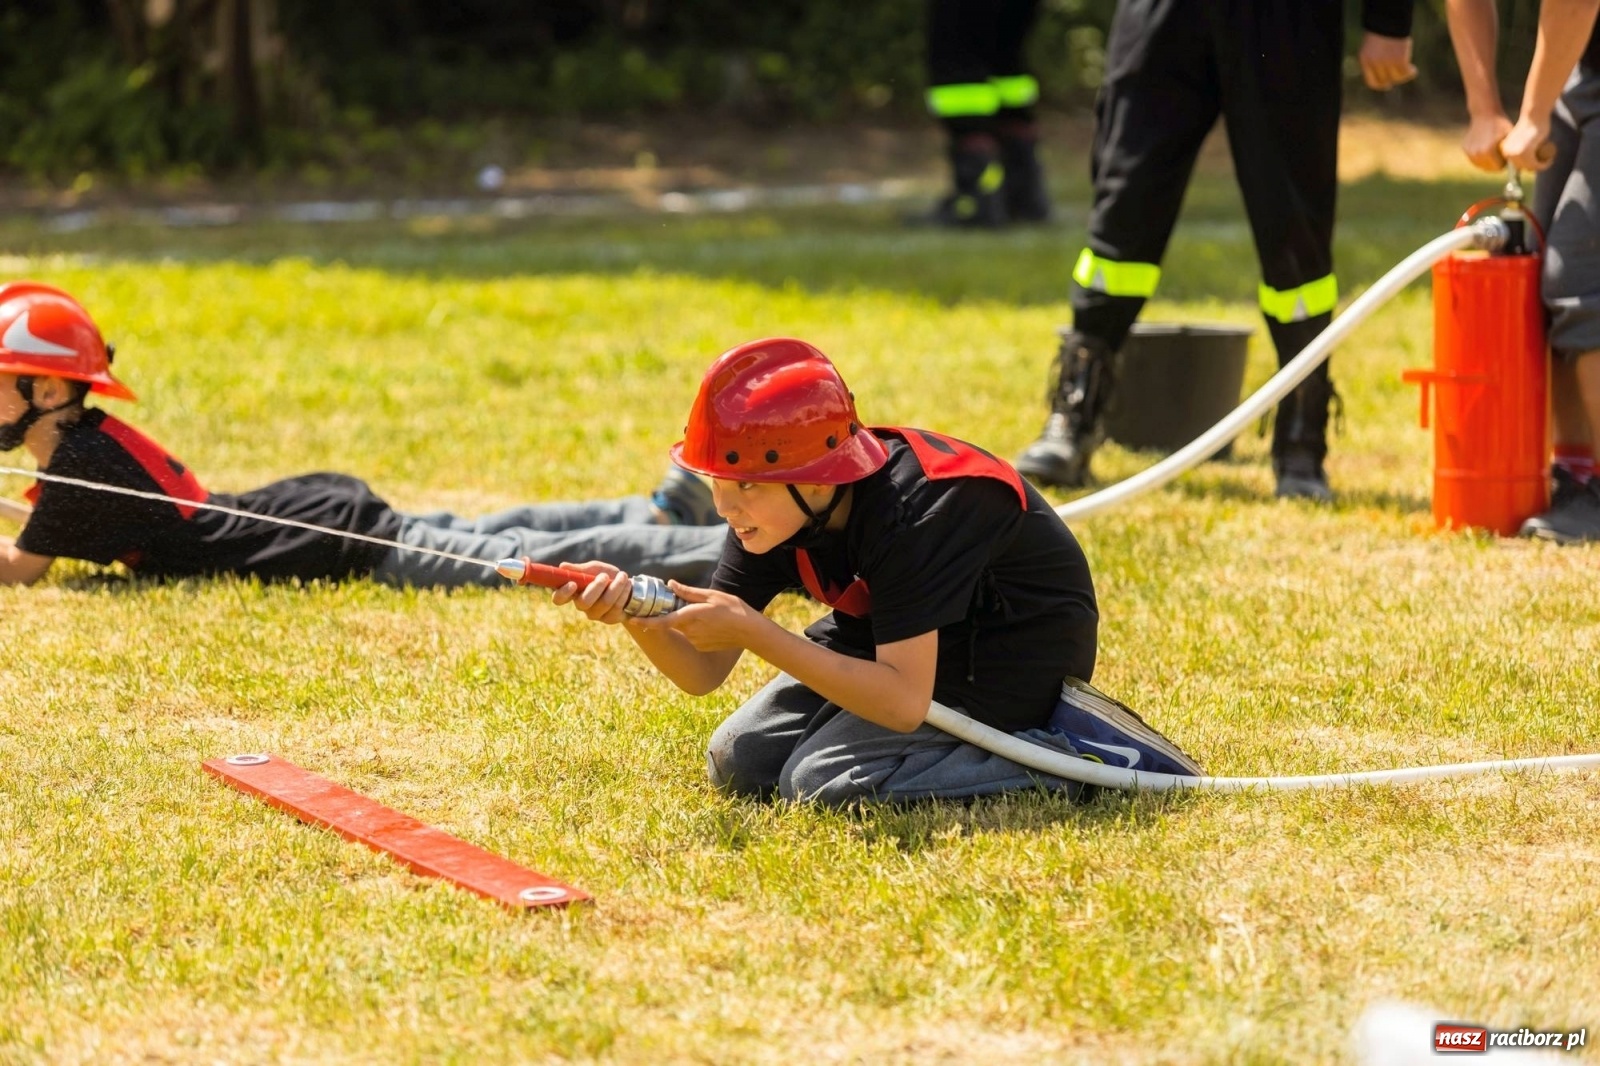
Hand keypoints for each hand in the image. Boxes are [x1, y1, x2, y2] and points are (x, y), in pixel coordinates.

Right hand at [551, 560, 633, 624]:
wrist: (627, 585)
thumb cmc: (606, 576)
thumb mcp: (593, 569)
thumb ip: (579, 569)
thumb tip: (562, 566)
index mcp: (573, 592)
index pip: (558, 599)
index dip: (563, 593)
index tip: (573, 583)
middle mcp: (581, 605)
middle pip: (583, 603)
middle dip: (596, 587)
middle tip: (604, 576)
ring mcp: (595, 614)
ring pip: (603, 603)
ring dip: (615, 587)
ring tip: (622, 576)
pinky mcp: (610, 619)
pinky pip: (616, 608)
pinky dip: (623, 593)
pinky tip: (626, 585)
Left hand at [630, 582, 758, 650]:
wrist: (750, 631)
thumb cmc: (733, 609)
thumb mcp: (711, 595)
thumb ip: (688, 592)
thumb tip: (670, 584)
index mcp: (691, 616)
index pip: (662, 621)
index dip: (645, 622)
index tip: (632, 620)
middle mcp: (690, 631)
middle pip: (672, 622)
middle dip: (671, 614)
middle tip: (682, 604)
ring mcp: (696, 640)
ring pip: (682, 628)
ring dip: (686, 621)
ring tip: (707, 614)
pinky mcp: (701, 646)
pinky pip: (692, 635)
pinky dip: (695, 629)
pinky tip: (711, 624)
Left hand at [1358, 33, 1416, 91]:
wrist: (1388, 21)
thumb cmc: (1379, 33)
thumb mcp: (1371, 49)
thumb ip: (1374, 63)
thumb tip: (1386, 79)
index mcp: (1365, 61)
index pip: (1372, 83)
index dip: (1381, 85)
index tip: (1387, 85)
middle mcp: (1374, 64)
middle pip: (1385, 80)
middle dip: (1393, 79)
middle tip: (1400, 74)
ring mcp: (1387, 62)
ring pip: (1397, 78)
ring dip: (1403, 76)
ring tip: (1409, 70)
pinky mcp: (1399, 60)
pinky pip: (1405, 72)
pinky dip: (1411, 72)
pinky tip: (1413, 69)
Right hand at [1461, 112, 1514, 170]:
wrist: (1485, 114)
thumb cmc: (1501, 125)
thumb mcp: (1509, 138)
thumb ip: (1510, 153)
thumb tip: (1515, 168)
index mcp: (1488, 151)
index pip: (1498, 168)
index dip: (1504, 164)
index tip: (1506, 157)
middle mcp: (1477, 153)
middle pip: (1488, 168)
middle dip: (1495, 164)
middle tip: (1500, 156)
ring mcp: (1469, 151)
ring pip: (1480, 164)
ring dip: (1487, 161)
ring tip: (1493, 152)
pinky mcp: (1465, 148)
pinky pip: (1474, 158)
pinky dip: (1480, 156)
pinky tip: (1485, 146)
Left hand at [1501, 115, 1556, 170]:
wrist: (1534, 116)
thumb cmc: (1532, 125)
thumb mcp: (1523, 141)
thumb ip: (1521, 150)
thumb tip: (1525, 166)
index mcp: (1505, 150)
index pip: (1517, 165)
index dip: (1529, 164)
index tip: (1539, 160)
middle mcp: (1508, 153)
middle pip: (1523, 167)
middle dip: (1535, 165)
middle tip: (1545, 159)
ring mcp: (1516, 154)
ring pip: (1530, 167)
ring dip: (1540, 166)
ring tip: (1548, 159)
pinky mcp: (1526, 153)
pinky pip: (1536, 165)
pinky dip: (1544, 165)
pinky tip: (1549, 160)